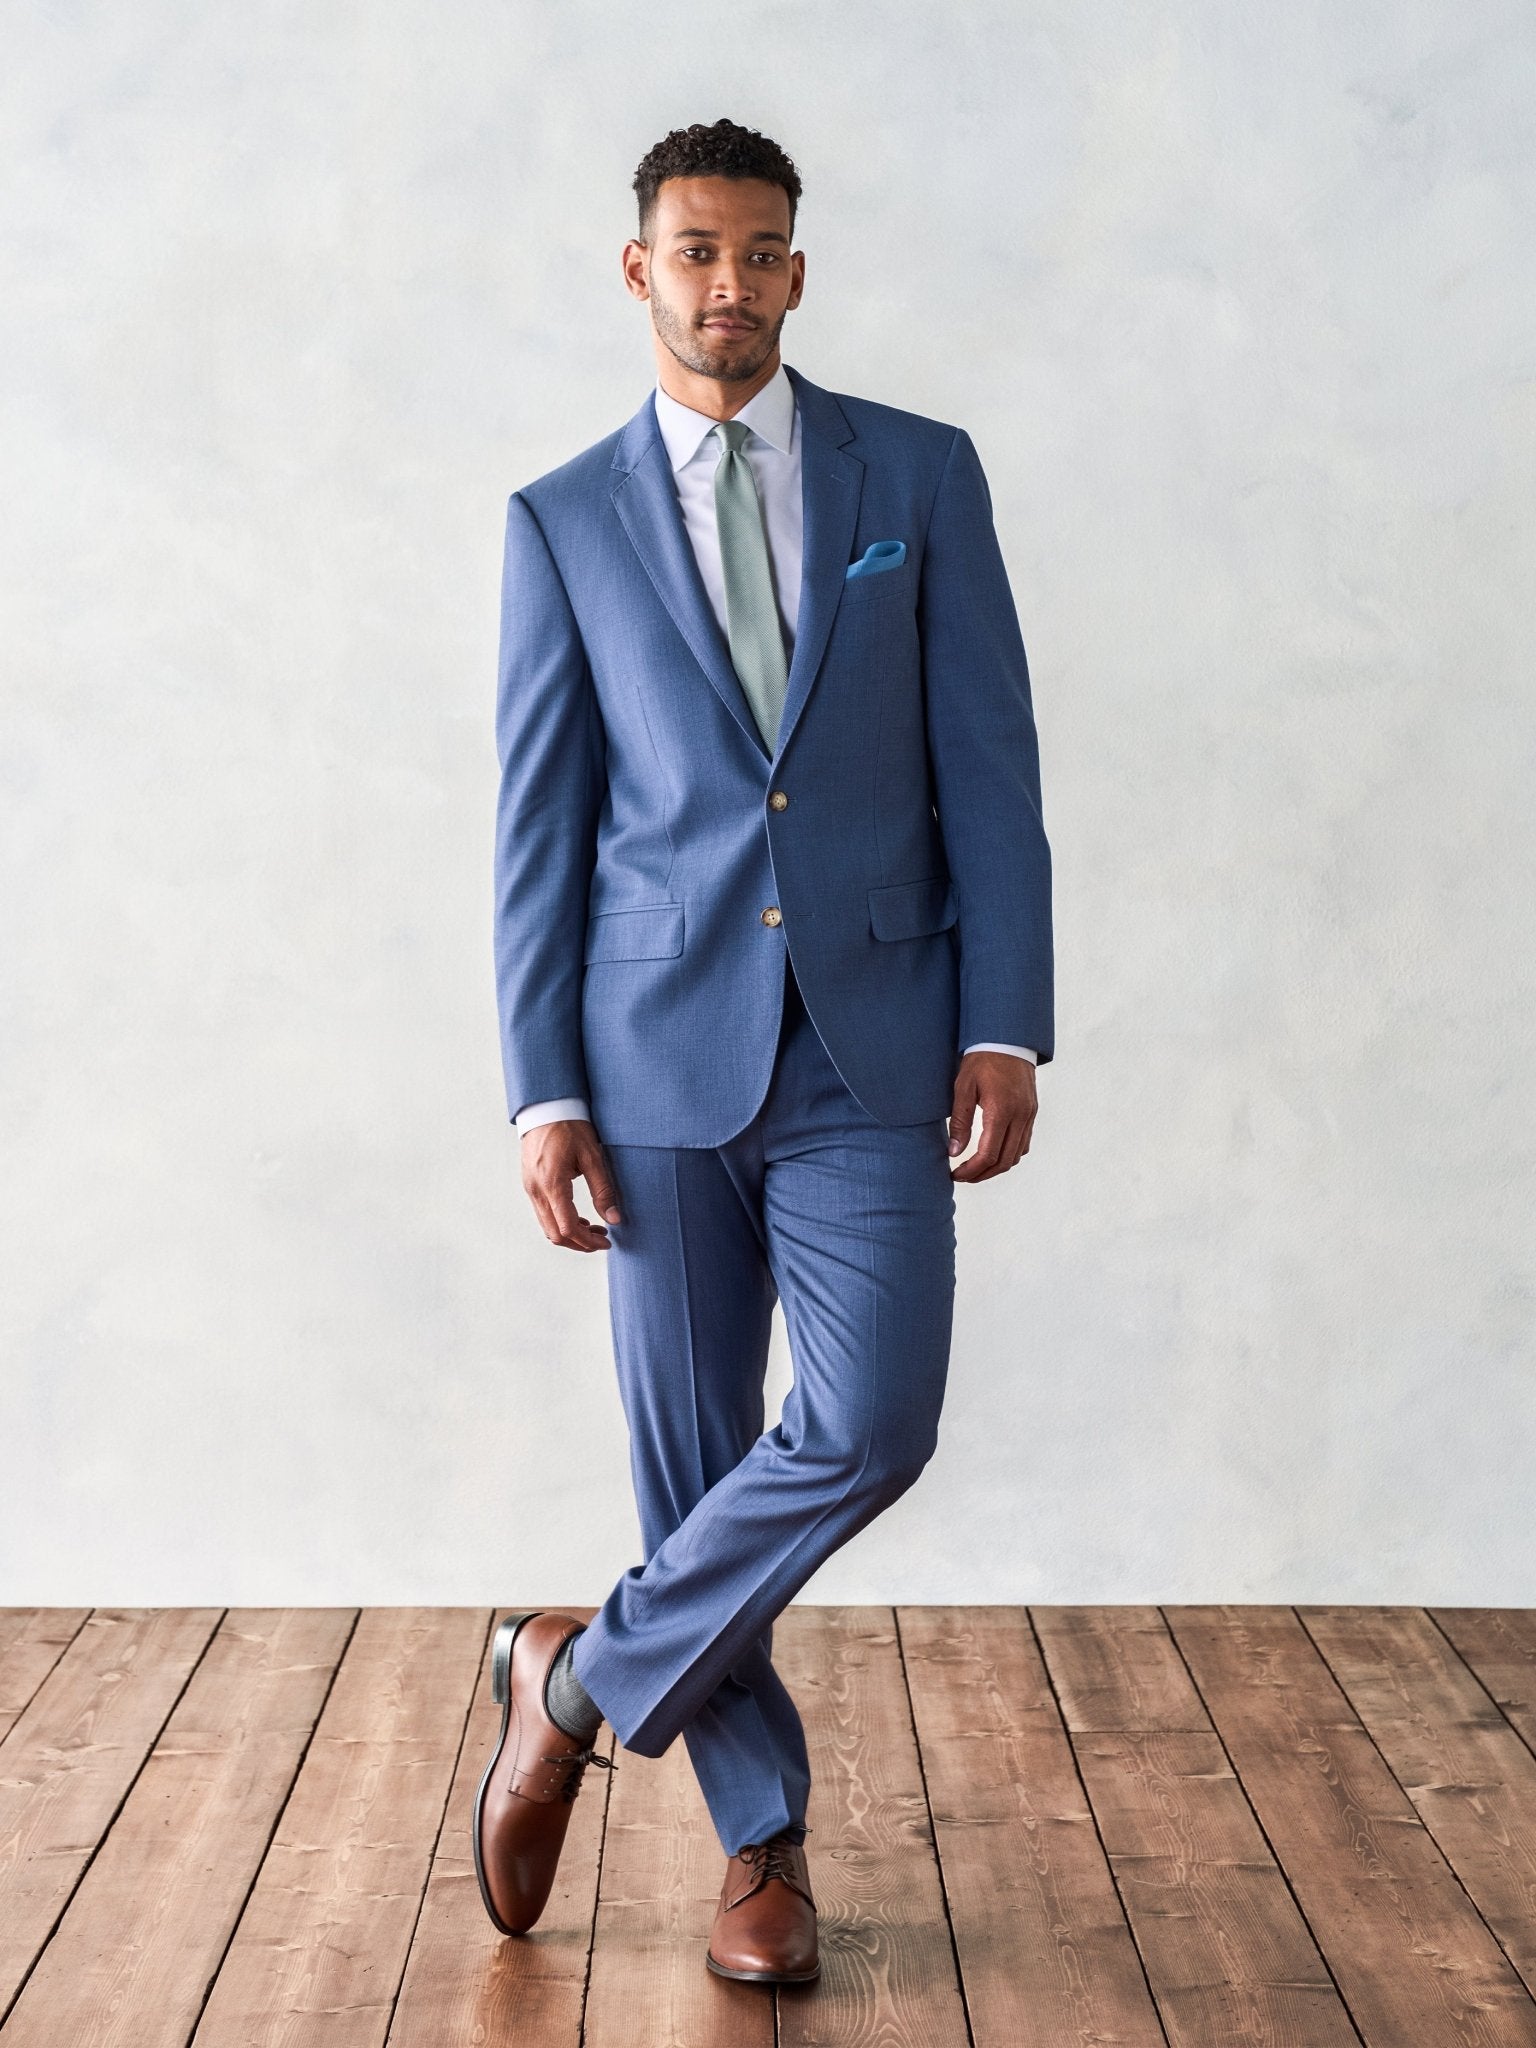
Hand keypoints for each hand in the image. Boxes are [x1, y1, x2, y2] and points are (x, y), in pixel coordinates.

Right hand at [521, 1119, 623, 1249]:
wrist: (545, 1108)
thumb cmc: (569, 1127)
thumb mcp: (592, 1156)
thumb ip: (603, 1190)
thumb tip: (614, 1218)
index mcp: (552, 1184)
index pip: (568, 1228)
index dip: (588, 1241)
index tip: (606, 1241)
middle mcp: (536, 1190)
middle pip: (554, 1234)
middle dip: (579, 1243)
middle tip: (602, 1239)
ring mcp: (529, 1188)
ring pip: (547, 1226)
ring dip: (570, 1234)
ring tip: (593, 1229)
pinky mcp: (529, 1185)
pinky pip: (543, 1213)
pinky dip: (560, 1222)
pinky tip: (578, 1217)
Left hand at [947, 1051, 1036, 1182]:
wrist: (1007, 1039)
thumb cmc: (982, 1060)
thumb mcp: (963, 1088)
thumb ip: (959, 1122)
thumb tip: (954, 1152)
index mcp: (1001, 1111)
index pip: (988, 1155)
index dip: (971, 1171)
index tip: (955, 1174)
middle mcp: (1020, 1116)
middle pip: (1005, 1161)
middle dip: (982, 1174)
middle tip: (963, 1176)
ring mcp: (1029, 1115)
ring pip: (1017, 1155)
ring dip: (997, 1167)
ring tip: (976, 1168)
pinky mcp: (1032, 1111)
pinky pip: (1024, 1142)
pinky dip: (1009, 1154)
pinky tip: (993, 1152)